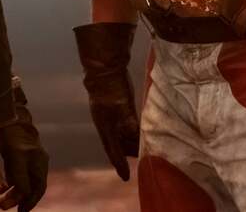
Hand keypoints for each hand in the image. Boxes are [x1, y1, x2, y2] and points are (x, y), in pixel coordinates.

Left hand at [0, 88, 48, 211]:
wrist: (8, 117)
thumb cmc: (13, 136)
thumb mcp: (16, 159)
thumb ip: (20, 177)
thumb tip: (23, 196)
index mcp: (40, 164)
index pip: (38, 189)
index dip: (30, 202)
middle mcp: (36, 164)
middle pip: (28, 188)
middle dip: (16, 200)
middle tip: (1, 208)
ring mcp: (27, 162)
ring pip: (20, 184)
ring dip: (9, 194)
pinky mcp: (18, 159)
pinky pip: (14, 176)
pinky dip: (6, 184)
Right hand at [74, 22, 138, 180]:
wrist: (104, 68)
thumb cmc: (112, 87)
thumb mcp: (122, 107)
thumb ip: (129, 123)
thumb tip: (136, 140)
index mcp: (105, 126)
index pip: (112, 150)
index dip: (119, 164)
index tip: (125, 177)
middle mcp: (106, 124)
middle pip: (117, 144)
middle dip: (126, 154)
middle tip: (140, 163)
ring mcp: (110, 115)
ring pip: (121, 135)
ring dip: (130, 143)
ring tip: (141, 150)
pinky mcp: (116, 107)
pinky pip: (124, 125)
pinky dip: (131, 131)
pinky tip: (139, 132)